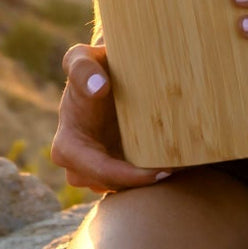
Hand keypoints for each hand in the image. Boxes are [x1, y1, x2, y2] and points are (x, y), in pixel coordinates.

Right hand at [48, 42, 174, 192]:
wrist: (104, 75)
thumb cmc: (92, 67)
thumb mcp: (82, 59)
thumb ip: (81, 68)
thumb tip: (98, 88)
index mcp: (67, 146)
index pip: (99, 171)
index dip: (130, 176)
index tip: (161, 169)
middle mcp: (78, 166)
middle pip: (114, 186)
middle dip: (143, 184)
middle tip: (176, 171)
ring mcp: (96, 172)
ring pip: (123, 189)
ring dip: (148, 183)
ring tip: (180, 167)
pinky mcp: (113, 171)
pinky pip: (130, 184)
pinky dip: (150, 177)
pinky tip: (175, 164)